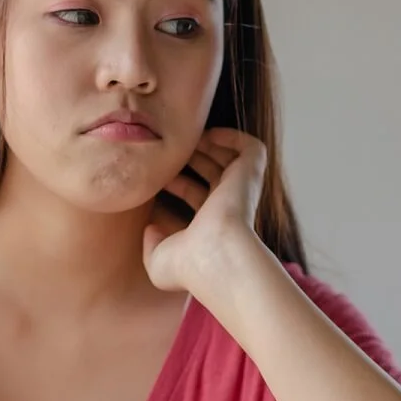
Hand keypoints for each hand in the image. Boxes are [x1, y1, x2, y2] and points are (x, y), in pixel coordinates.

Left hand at [144, 128, 266, 292]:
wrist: (216, 255)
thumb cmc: (189, 264)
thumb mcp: (158, 260)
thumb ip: (151, 244)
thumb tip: (150, 228)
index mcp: (210, 224)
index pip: (197, 197)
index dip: (177, 184)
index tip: (156, 177)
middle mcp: (227, 206)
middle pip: (213, 174)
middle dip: (192, 160)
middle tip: (169, 152)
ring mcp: (240, 190)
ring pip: (231, 159)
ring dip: (210, 145)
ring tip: (187, 138)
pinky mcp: (250, 174)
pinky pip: (250, 148)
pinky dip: (232, 137)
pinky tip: (208, 136)